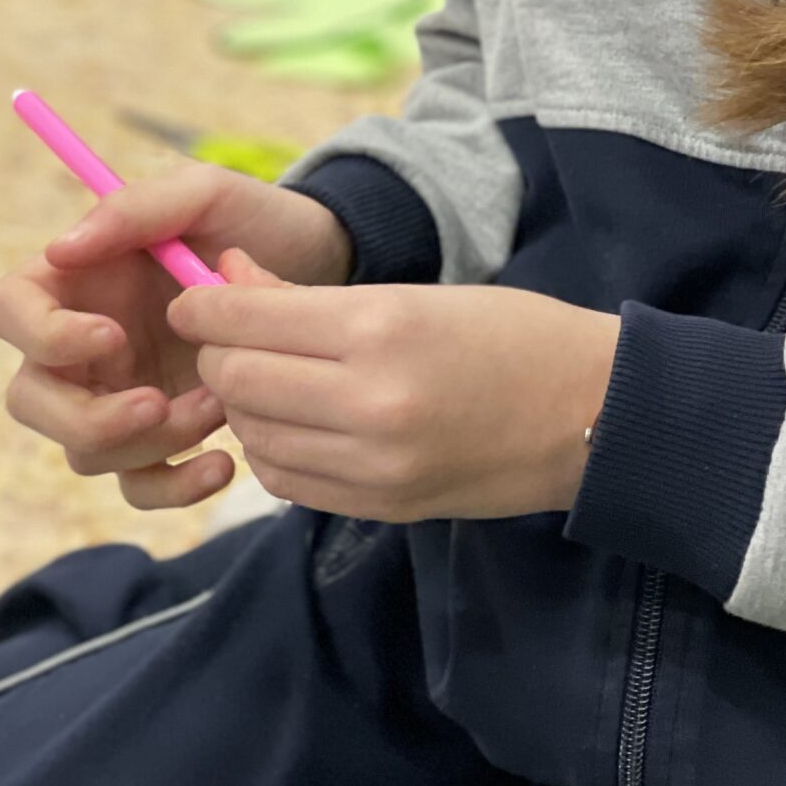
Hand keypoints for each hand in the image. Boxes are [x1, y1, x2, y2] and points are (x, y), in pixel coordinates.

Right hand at [0, 168, 352, 509]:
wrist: (319, 269)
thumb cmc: (253, 220)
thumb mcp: (206, 194)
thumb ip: (136, 208)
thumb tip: (61, 248)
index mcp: (74, 278)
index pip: (7, 309)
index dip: (42, 334)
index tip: (113, 335)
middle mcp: (81, 344)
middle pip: (30, 400)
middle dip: (87, 417)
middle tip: (156, 403)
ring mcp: (116, 395)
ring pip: (84, 452)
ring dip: (148, 443)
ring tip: (218, 408)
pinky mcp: (160, 437)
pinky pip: (139, 485)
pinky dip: (174, 488)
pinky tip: (224, 464)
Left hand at [171, 253, 621, 521]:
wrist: (591, 414)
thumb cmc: (511, 333)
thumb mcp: (414, 294)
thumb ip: (313, 297)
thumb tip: (228, 277)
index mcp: (380, 330)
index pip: (248, 321)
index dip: (206, 305)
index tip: (194, 295)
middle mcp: (368, 403)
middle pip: (239, 381)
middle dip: (218, 355)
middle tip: (227, 335)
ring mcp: (373, 466)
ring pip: (254, 436)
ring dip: (244, 405)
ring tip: (267, 377)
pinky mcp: (379, 508)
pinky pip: (286, 480)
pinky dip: (274, 448)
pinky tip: (296, 423)